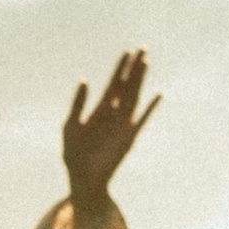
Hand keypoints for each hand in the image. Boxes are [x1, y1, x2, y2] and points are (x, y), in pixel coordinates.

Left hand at [62, 49, 159, 208]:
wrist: (83, 179)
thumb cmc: (74, 154)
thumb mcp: (70, 126)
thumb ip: (78, 103)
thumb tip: (85, 80)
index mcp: (100, 109)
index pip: (114, 83)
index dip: (120, 68)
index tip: (128, 51)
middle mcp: (115, 114)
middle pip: (127, 86)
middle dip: (135, 69)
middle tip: (143, 49)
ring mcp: (123, 125)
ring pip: (135, 97)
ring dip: (141, 81)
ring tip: (147, 63)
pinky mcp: (130, 138)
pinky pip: (142, 120)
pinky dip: (150, 108)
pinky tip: (158, 95)